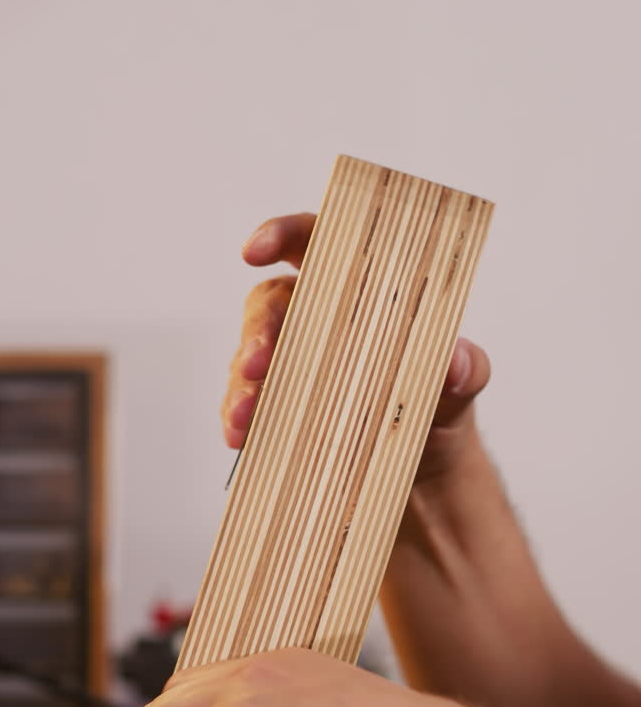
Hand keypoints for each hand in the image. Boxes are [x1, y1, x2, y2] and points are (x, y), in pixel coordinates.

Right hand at [221, 214, 490, 480]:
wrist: (427, 470)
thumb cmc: (440, 407)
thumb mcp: (462, 386)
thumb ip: (466, 368)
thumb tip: (455, 362)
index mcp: (357, 292)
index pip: (314, 244)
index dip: (281, 235)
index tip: (256, 249)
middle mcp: (315, 322)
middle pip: (270, 306)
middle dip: (257, 331)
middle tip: (258, 363)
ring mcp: (291, 368)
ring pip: (250, 360)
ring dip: (242, 385)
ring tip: (245, 416)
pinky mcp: (278, 412)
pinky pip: (247, 408)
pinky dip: (241, 421)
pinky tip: (241, 436)